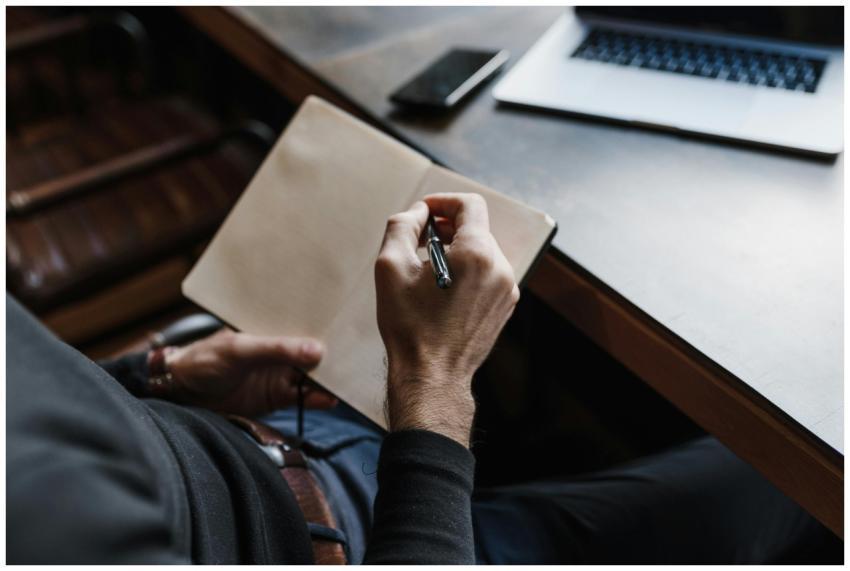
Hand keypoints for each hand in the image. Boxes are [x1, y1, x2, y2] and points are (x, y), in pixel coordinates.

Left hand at [163, 328, 336, 416]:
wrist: (180, 395)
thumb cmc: (204, 360)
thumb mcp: (240, 349)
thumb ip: (277, 349)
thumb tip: (317, 350)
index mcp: (271, 329)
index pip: (304, 325)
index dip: (326, 327)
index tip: (350, 327)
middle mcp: (280, 350)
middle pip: (315, 352)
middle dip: (336, 354)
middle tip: (361, 356)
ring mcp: (280, 374)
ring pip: (314, 376)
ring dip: (331, 379)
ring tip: (353, 379)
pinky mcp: (278, 397)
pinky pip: (305, 398)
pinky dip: (319, 399)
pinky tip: (333, 398)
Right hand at [374, 193, 518, 446]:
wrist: (432, 376)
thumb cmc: (410, 326)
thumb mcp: (391, 267)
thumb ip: (402, 225)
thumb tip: (418, 212)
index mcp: (477, 254)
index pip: (470, 205)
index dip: (443, 201)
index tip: (424, 211)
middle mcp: (500, 268)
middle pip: (476, 228)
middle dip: (446, 228)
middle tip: (418, 242)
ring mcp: (507, 289)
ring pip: (482, 251)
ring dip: (456, 250)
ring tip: (428, 270)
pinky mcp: (505, 306)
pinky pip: (488, 273)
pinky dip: (467, 270)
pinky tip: (443, 289)